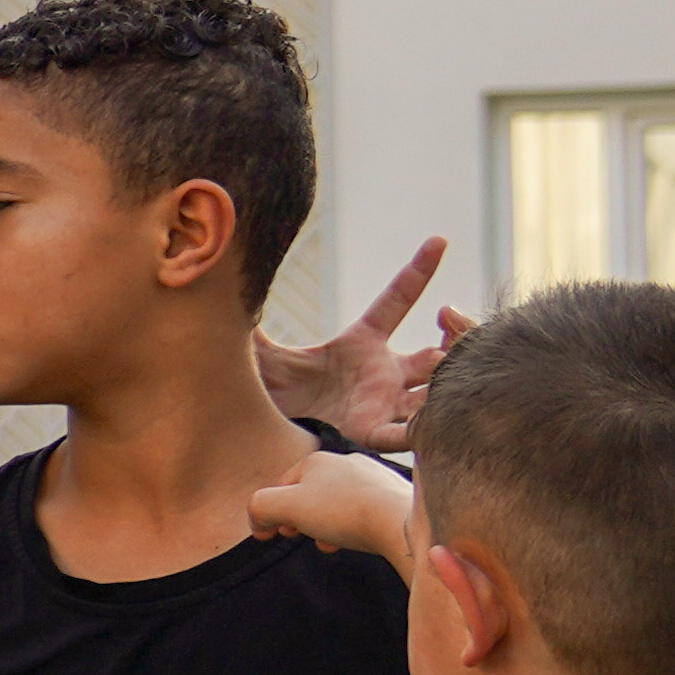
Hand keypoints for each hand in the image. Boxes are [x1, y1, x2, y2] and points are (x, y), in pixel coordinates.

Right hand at [243, 445, 416, 571]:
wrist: (403, 522)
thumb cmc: (345, 513)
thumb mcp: (287, 507)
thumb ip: (260, 507)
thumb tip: (257, 518)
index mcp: (317, 460)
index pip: (281, 486)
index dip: (270, 512)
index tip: (270, 536)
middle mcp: (346, 461)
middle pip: (310, 493)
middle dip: (300, 518)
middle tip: (299, 537)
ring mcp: (372, 476)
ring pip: (336, 503)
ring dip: (326, 524)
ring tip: (330, 543)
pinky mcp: (393, 495)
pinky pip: (362, 510)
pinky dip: (353, 525)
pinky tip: (357, 539)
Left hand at [259, 239, 461, 454]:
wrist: (267, 434)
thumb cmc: (274, 390)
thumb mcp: (263, 351)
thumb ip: (251, 318)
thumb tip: (219, 273)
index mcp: (363, 341)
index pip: (397, 300)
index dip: (418, 272)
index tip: (439, 240)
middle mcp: (384, 370)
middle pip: (433, 351)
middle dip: (454, 335)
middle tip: (449, 317)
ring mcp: (386, 402)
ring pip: (433, 387)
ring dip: (446, 375)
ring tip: (450, 360)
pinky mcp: (374, 431)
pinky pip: (406, 430)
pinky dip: (421, 426)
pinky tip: (433, 417)